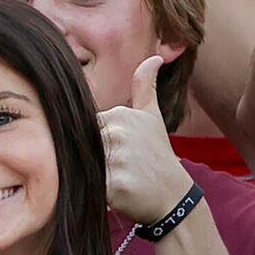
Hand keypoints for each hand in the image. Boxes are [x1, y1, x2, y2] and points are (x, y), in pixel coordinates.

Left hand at [99, 55, 192, 226]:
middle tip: (113, 170)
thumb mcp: (152, 118)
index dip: (91, 142)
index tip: (111, 153)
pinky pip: (88, 187)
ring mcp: (116, 158)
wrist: (173, 196)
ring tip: (112, 181)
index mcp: (119, 115)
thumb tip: (154, 57)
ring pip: (83, 164)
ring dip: (90, 174)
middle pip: (81, 145)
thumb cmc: (157, 156)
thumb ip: (145, 87)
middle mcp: (117, 133)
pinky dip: (95, 193)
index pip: (84, 126)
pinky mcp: (113, 186)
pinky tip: (112, 195)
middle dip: (89, 158)